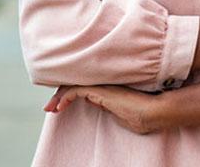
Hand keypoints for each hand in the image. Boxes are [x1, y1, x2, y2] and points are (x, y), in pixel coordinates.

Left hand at [44, 85, 162, 134]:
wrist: (151, 112)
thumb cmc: (140, 115)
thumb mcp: (118, 111)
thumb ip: (106, 105)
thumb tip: (93, 101)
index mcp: (106, 89)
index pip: (82, 87)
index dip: (68, 95)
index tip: (57, 106)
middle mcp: (102, 84)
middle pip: (76, 84)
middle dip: (60, 95)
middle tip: (49, 107)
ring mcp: (102, 85)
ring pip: (74, 86)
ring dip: (59, 97)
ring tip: (50, 108)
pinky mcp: (100, 90)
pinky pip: (77, 90)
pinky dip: (66, 97)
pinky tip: (59, 106)